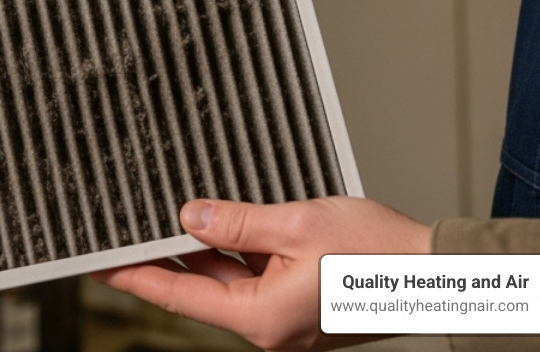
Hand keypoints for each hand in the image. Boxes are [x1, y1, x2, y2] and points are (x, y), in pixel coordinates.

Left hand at [96, 196, 432, 351]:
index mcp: (261, 317)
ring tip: (169, 214)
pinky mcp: (302, 305)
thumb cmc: (380, 253)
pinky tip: (221, 222)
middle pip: (200, 287)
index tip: (100, 263)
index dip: (135, 274)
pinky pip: (255, 276)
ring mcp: (287, 318)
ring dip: (204, 249)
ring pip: (228, 278)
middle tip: (125, 228)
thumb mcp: (296, 223)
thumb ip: (236, 221)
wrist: (439, 270)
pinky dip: (237, 251)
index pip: (179, 295)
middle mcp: (270, 326)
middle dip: (166, 255)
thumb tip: (188, 217)